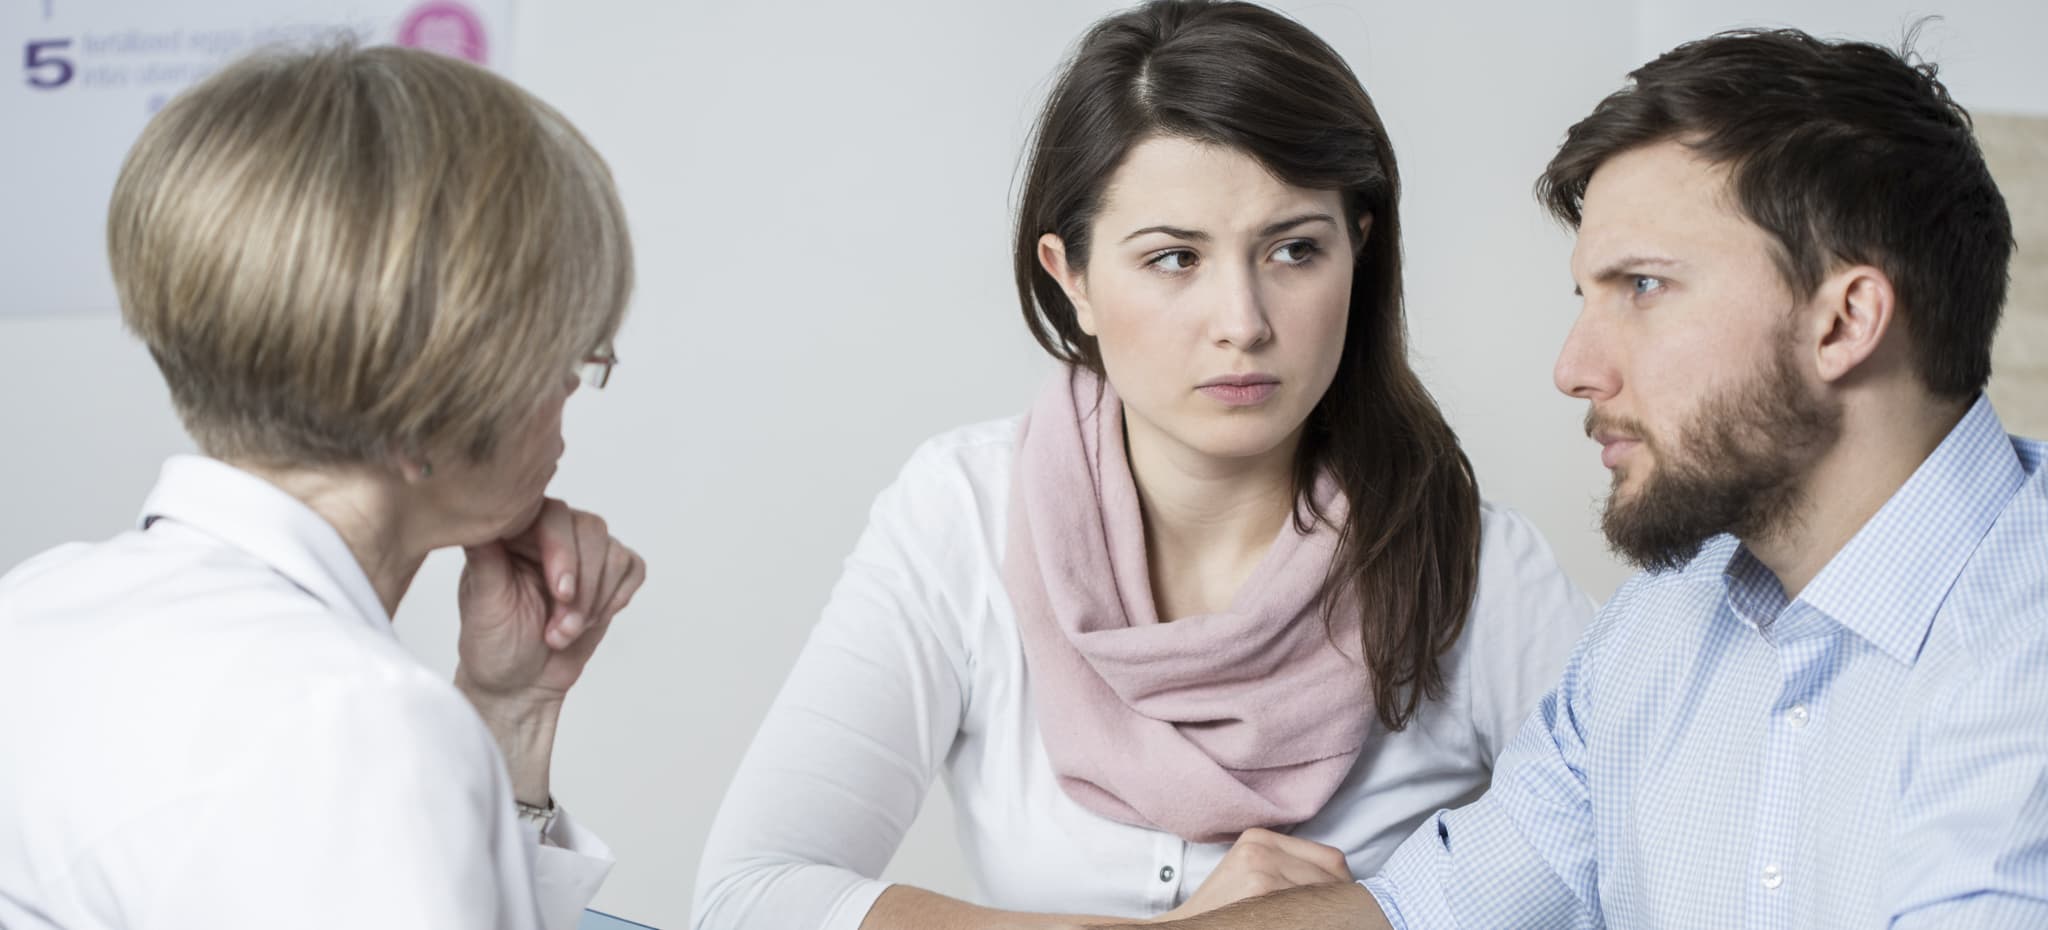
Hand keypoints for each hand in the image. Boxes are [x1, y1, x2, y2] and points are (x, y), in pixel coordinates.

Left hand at [452, 498, 644, 804]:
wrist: (521, 684)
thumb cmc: (494, 646)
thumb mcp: (483, 604)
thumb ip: (486, 560)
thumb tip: (477, 521)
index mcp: (513, 533)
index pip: (549, 514)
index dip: (562, 550)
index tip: (560, 593)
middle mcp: (549, 534)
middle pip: (589, 529)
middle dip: (582, 587)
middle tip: (559, 629)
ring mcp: (582, 552)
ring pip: (613, 552)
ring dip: (596, 601)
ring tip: (564, 633)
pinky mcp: (608, 573)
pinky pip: (632, 568)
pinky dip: (617, 598)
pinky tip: (591, 620)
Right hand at [1153, 829, 1353, 922]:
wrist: (1185, 927)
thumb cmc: (1222, 910)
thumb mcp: (1251, 875)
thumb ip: (1288, 869)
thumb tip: (1346, 886)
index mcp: (1259, 837)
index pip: (1330, 859)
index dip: (1342, 886)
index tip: (1342, 905)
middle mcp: (1260, 847)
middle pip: (1331, 877)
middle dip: (1338, 902)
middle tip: (1334, 919)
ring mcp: (1260, 869)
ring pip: (1323, 895)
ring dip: (1329, 914)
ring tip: (1314, 921)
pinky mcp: (1259, 890)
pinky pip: (1308, 909)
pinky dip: (1315, 919)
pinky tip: (1302, 923)